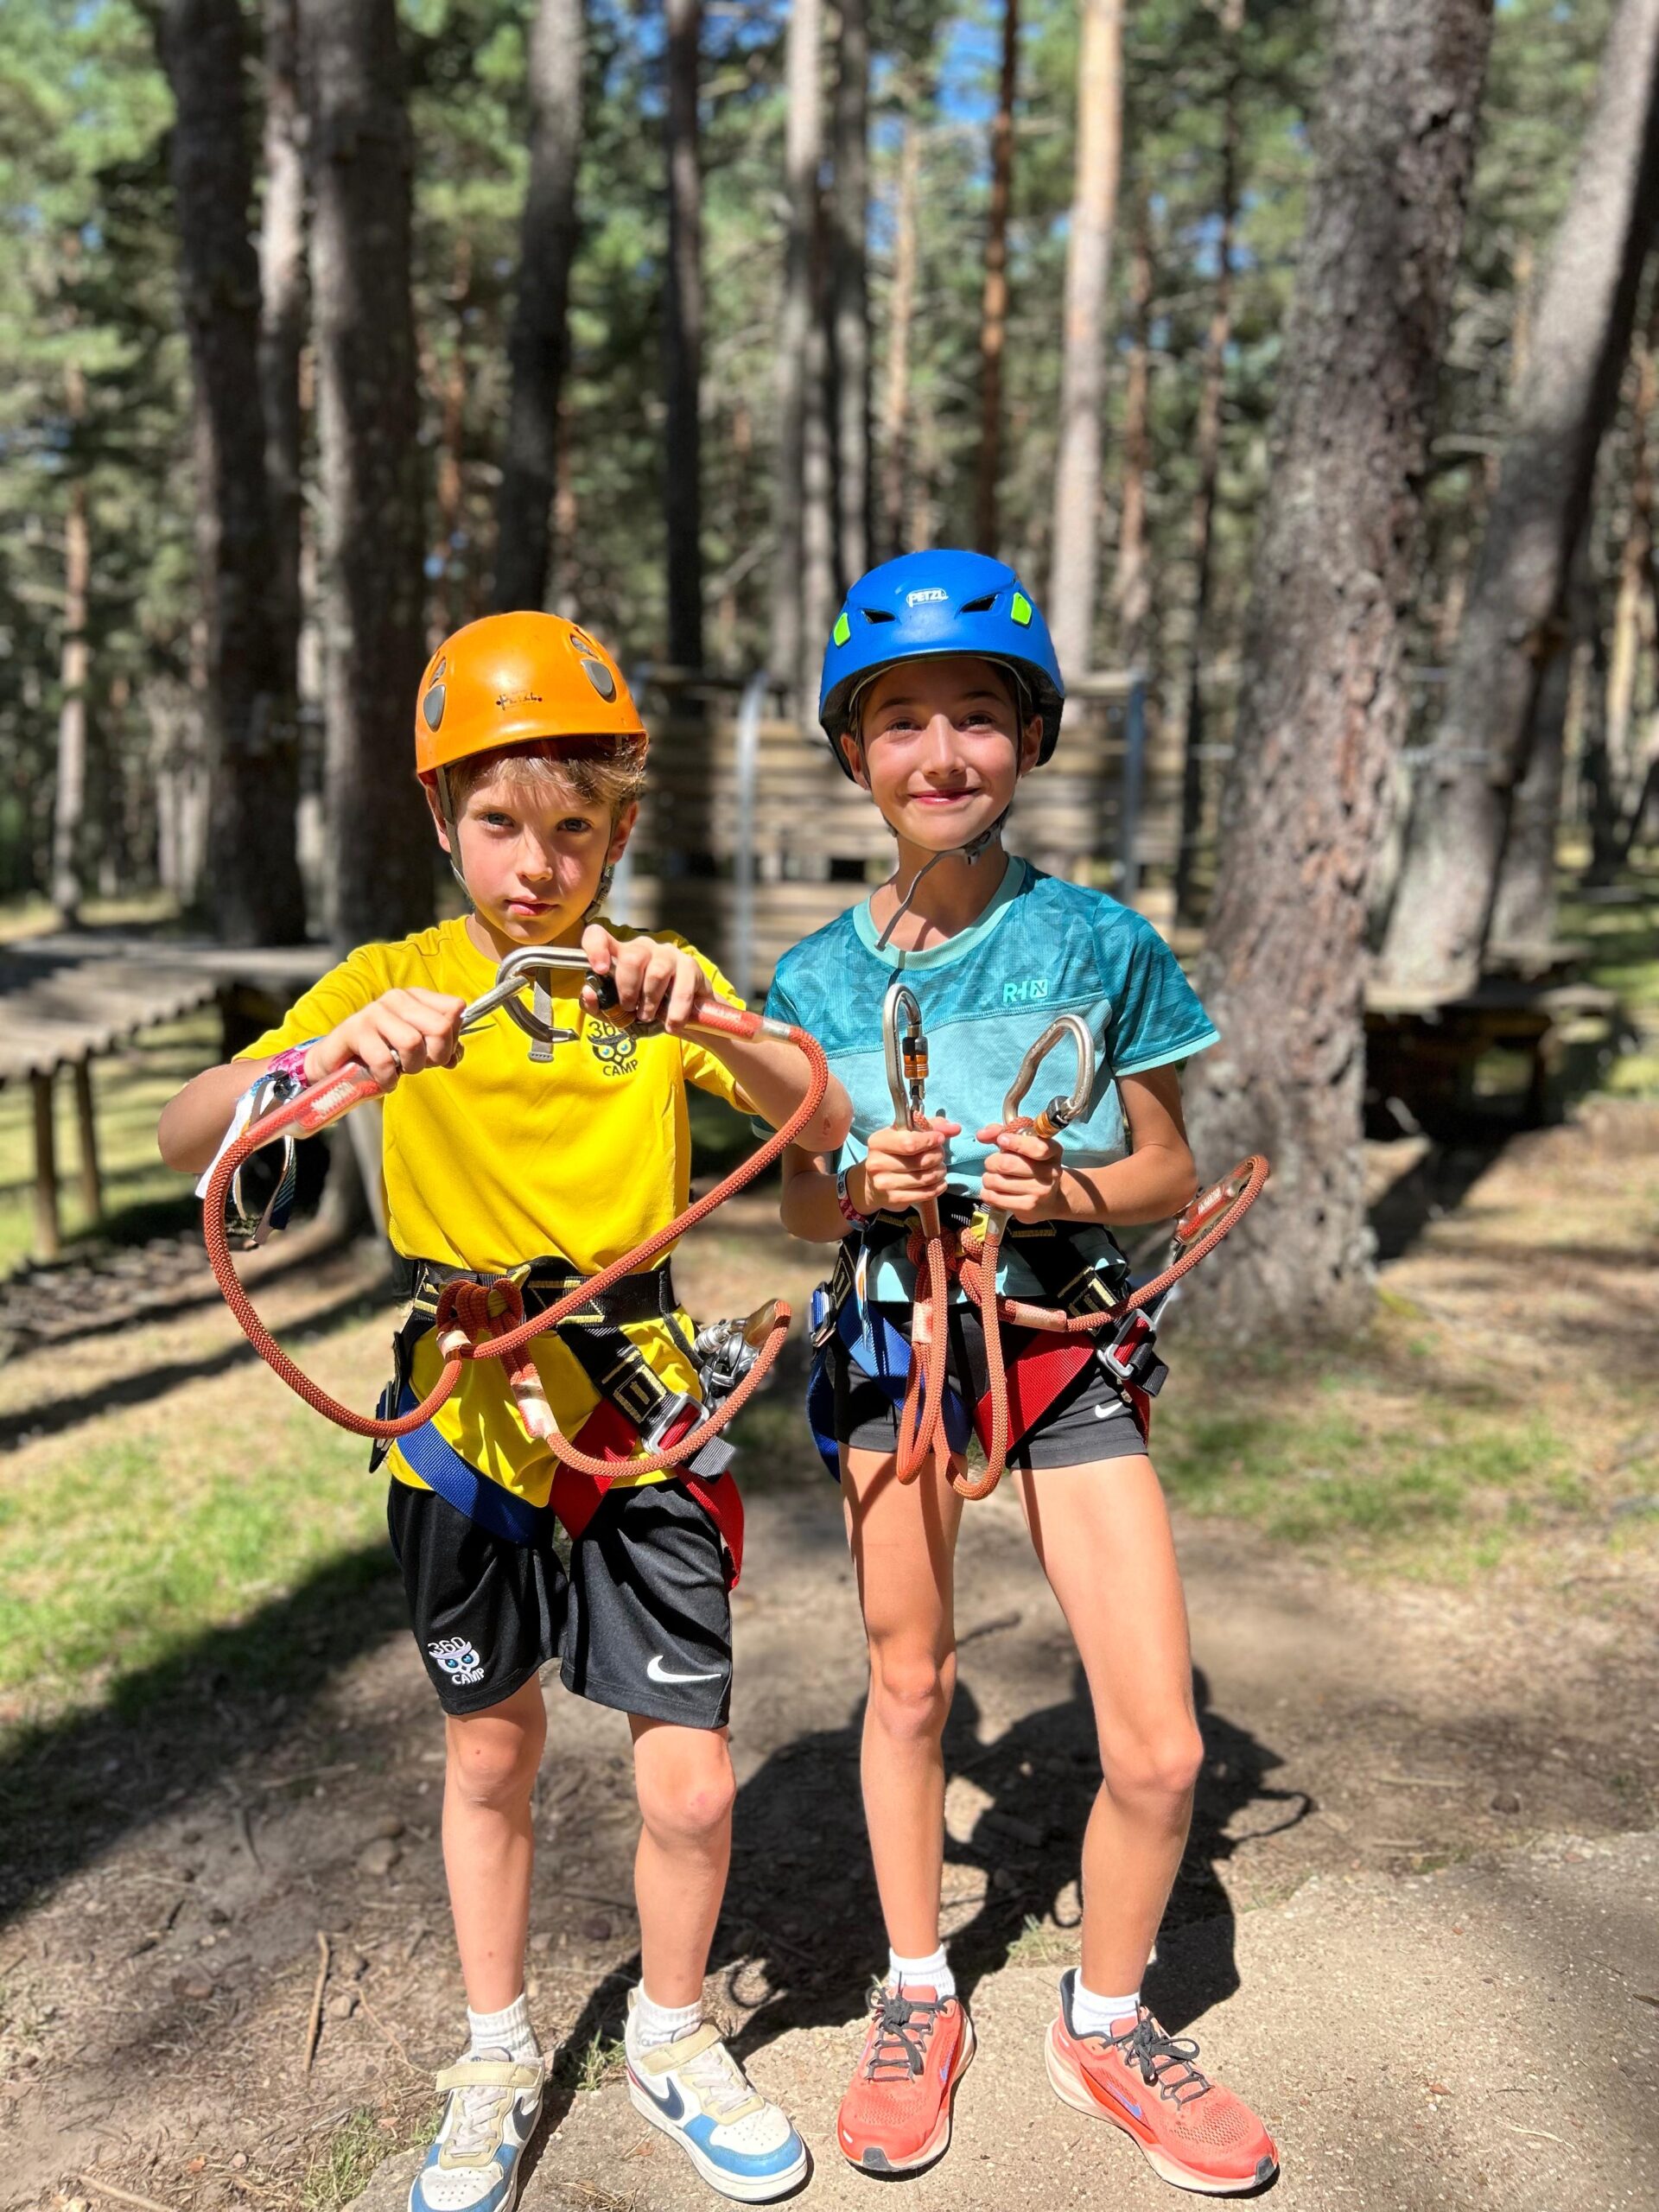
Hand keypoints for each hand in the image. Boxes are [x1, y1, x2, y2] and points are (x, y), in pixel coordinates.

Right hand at [307, 988, 466, 1091]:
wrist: (337, 1062)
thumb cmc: (381, 1052)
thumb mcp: (418, 1050)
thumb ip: (442, 1047)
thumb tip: (456, 1054)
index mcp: (416, 997)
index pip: (454, 1009)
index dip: (452, 1039)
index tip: (436, 1053)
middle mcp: (396, 998)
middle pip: (440, 1027)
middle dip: (435, 1056)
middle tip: (418, 1065)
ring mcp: (374, 1012)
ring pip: (413, 1043)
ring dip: (410, 1067)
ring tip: (397, 1070)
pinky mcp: (354, 1030)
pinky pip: (384, 1060)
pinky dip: (388, 1079)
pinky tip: (383, 1078)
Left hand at [580, 925, 713, 1032]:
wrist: (685, 1018)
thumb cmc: (647, 1010)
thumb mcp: (617, 1014)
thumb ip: (598, 1006)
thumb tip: (588, 992)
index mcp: (620, 954)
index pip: (599, 935)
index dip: (595, 948)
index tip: (600, 969)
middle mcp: (643, 948)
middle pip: (632, 957)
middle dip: (628, 989)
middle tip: (630, 1008)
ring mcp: (668, 954)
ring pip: (656, 972)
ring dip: (650, 1001)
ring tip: (649, 1016)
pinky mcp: (690, 965)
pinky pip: (681, 987)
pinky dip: (674, 1011)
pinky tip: (671, 1023)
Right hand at [860, 1116, 960, 1209]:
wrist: (873, 1183)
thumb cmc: (895, 1153)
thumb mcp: (906, 1133)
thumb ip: (931, 1126)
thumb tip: (955, 1128)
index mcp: (878, 1141)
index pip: (910, 1143)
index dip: (930, 1140)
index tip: (940, 1138)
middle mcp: (877, 1163)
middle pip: (922, 1161)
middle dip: (938, 1157)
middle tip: (939, 1155)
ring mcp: (884, 1183)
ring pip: (926, 1178)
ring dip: (940, 1172)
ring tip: (939, 1169)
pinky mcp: (893, 1199)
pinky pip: (925, 1194)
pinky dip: (938, 1187)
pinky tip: (939, 1182)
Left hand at [976, 1117, 1064, 1221]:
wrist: (1051, 1199)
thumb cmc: (1032, 1165)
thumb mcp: (1024, 1145)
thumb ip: (1002, 1133)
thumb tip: (982, 1134)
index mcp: (1053, 1152)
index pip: (1036, 1148)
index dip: (1016, 1143)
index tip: (1002, 1140)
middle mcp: (1050, 1172)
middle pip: (1008, 1164)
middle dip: (992, 1162)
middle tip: (991, 1164)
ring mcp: (1040, 1191)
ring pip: (997, 1181)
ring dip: (987, 1178)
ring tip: (992, 1178)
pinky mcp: (1028, 1207)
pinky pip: (995, 1197)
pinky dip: (987, 1193)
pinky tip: (991, 1191)